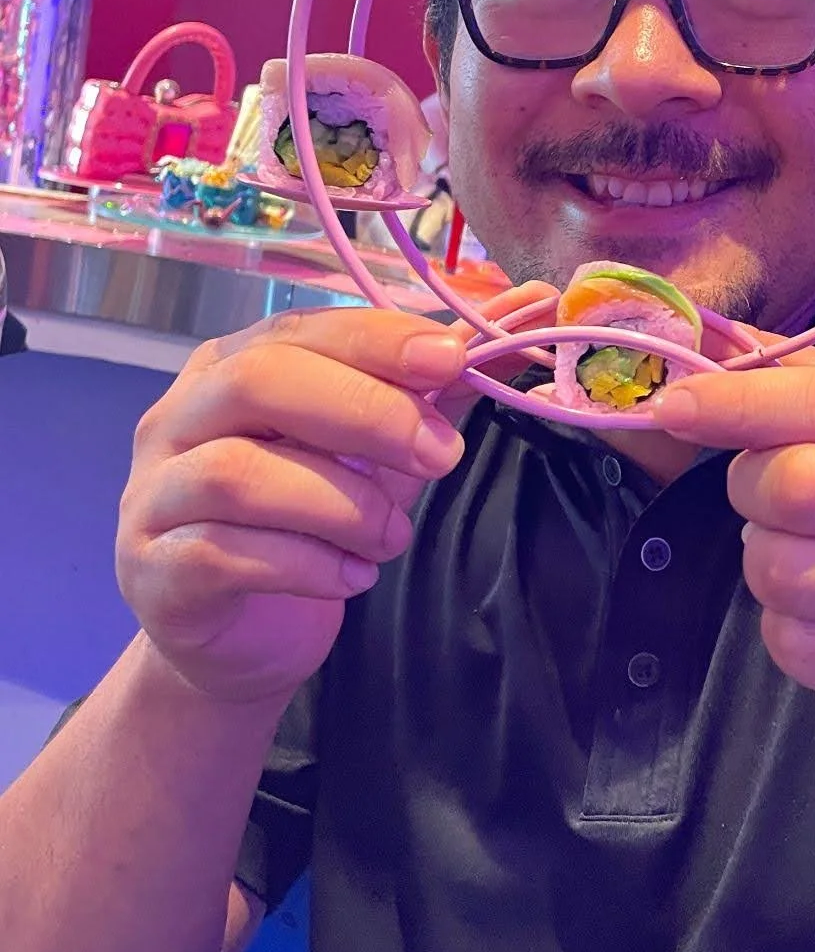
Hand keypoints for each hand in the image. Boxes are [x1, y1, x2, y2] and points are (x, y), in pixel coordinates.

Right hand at [116, 291, 544, 705]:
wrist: (243, 638)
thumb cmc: (310, 524)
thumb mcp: (378, 451)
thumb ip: (436, 386)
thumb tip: (522, 312)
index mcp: (233, 367)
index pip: (301, 329)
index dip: (379, 339)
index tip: (454, 360)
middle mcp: (181, 416)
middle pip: (259, 381)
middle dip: (365, 412)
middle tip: (441, 457)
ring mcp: (156, 493)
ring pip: (238, 473)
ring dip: (342, 503)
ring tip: (394, 536)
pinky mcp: (155, 569)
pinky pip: (226, 553)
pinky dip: (308, 565)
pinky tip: (353, 577)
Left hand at [655, 364, 814, 739]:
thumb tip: (710, 342)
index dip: (743, 403)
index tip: (677, 405)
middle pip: (798, 485)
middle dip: (750, 489)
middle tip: (764, 495)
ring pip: (783, 569)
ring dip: (762, 561)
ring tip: (799, 554)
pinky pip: (795, 641)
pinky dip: (783, 626)